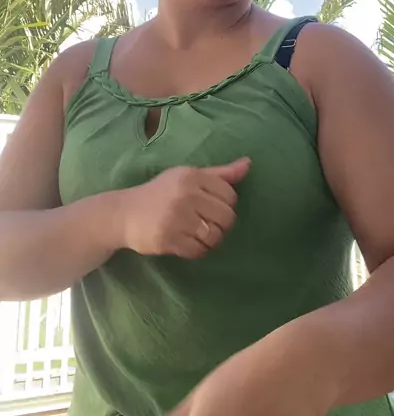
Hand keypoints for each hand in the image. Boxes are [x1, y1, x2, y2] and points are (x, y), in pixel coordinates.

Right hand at [119, 158, 249, 258]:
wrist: (123, 213)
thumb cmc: (161, 193)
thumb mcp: (188, 177)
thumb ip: (220, 174)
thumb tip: (248, 164)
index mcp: (192, 176)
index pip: (230, 196)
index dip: (226, 205)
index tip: (212, 208)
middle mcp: (186, 195)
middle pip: (226, 217)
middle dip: (221, 225)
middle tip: (208, 225)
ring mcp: (177, 218)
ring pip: (214, 236)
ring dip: (211, 240)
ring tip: (199, 235)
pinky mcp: (168, 239)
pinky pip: (198, 251)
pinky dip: (198, 251)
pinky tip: (188, 244)